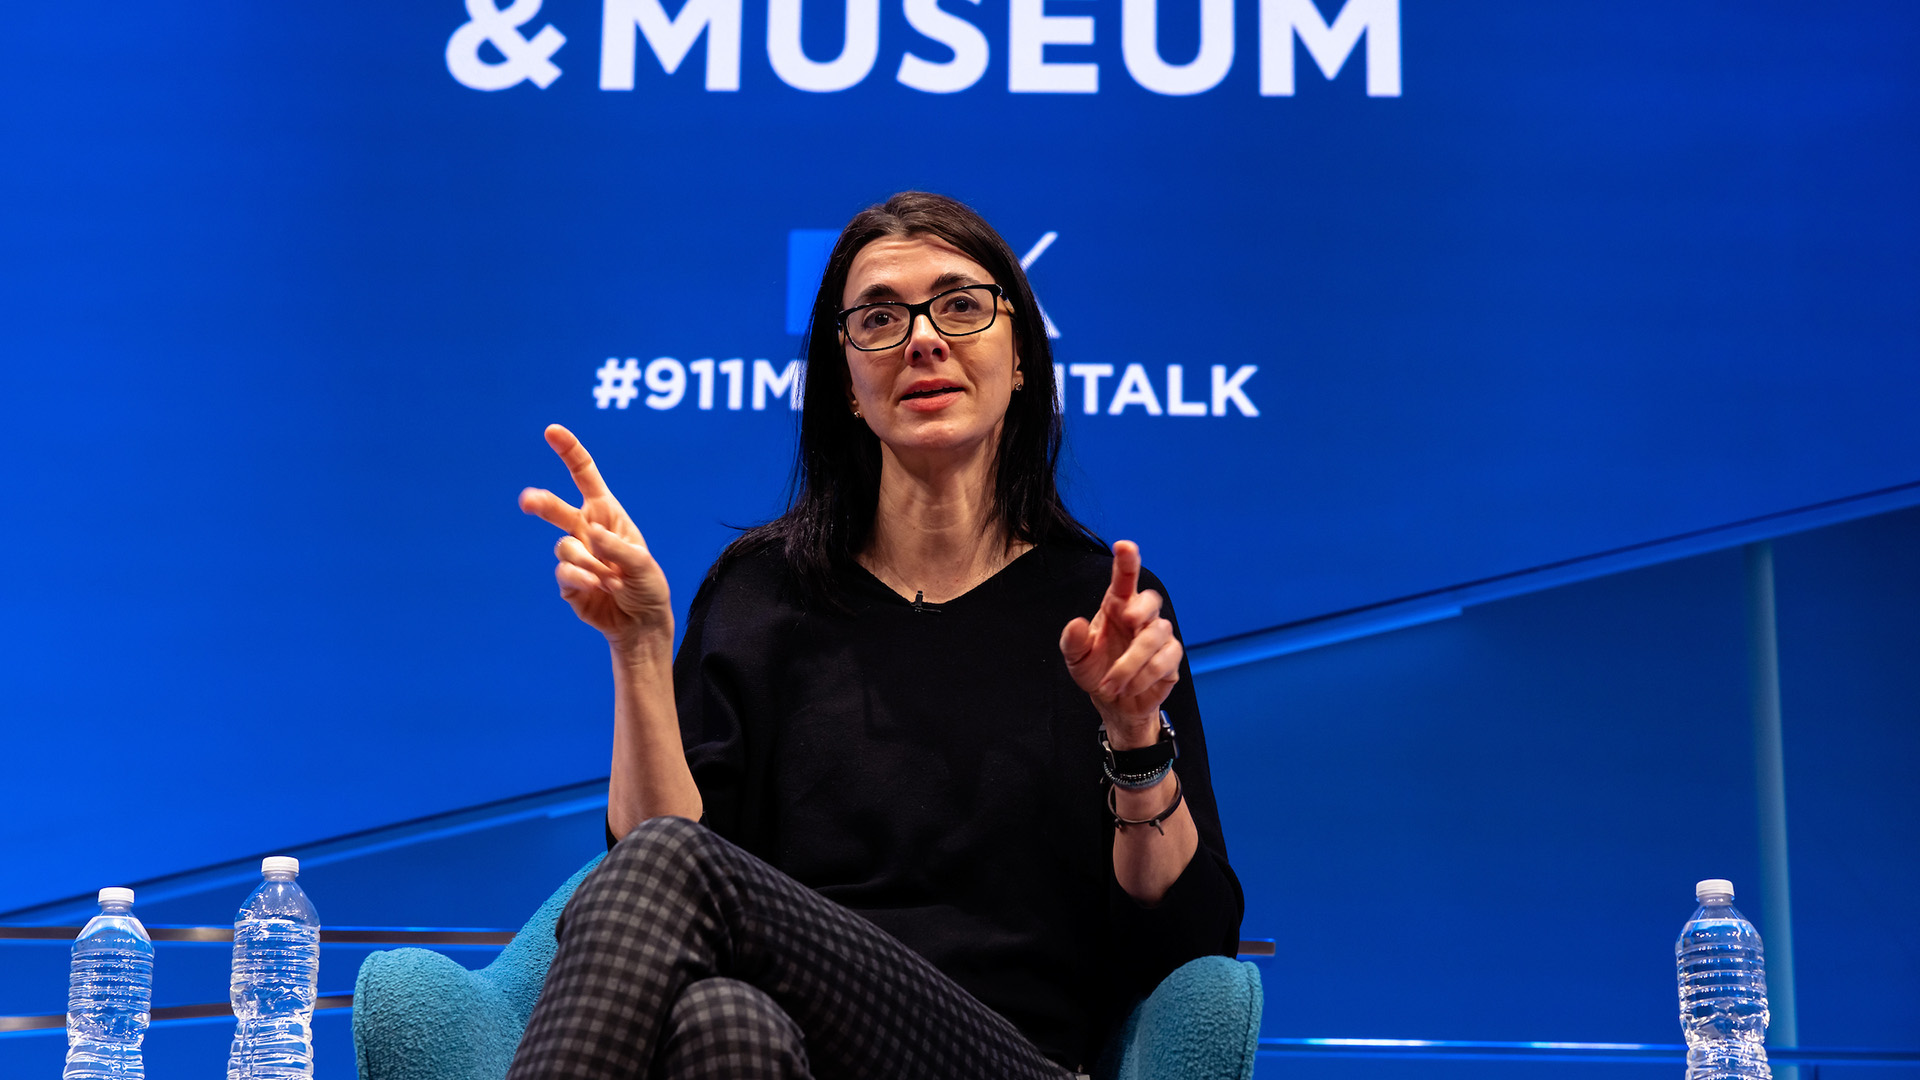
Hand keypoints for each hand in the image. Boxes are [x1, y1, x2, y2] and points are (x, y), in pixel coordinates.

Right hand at [518, 424, 671, 649]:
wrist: (640, 623)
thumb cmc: (647, 586)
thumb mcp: (643, 565)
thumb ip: (618, 548)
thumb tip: (591, 533)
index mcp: (606, 514)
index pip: (584, 476)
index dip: (569, 452)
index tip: (552, 431)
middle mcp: (586, 530)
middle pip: (556, 509)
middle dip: (541, 503)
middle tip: (527, 501)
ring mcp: (575, 555)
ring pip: (564, 547)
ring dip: (588, 564)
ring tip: (609, 580)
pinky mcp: (567, 581)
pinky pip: (564, 573)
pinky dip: (582, 580)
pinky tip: (600, 588)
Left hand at [1059, 540, 1182, 748]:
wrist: (1115, 703)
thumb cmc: (1097, 671)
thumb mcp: (1076, 659)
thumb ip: (1072, 641)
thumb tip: (1075, 623)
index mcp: (1117, 606)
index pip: (1125, 578)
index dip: (1127, 561)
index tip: (1124, 545)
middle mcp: (1140, 616)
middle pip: (1151, 600)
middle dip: (1140, 609)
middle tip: (1127, 620)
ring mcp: (1159, 636)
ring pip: (1155, 636)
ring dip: (1131, 663)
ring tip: (1111, 685)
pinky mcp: (1171, 658)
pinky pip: (1166, 660)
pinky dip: (1144, 676)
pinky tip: (1129, 688)